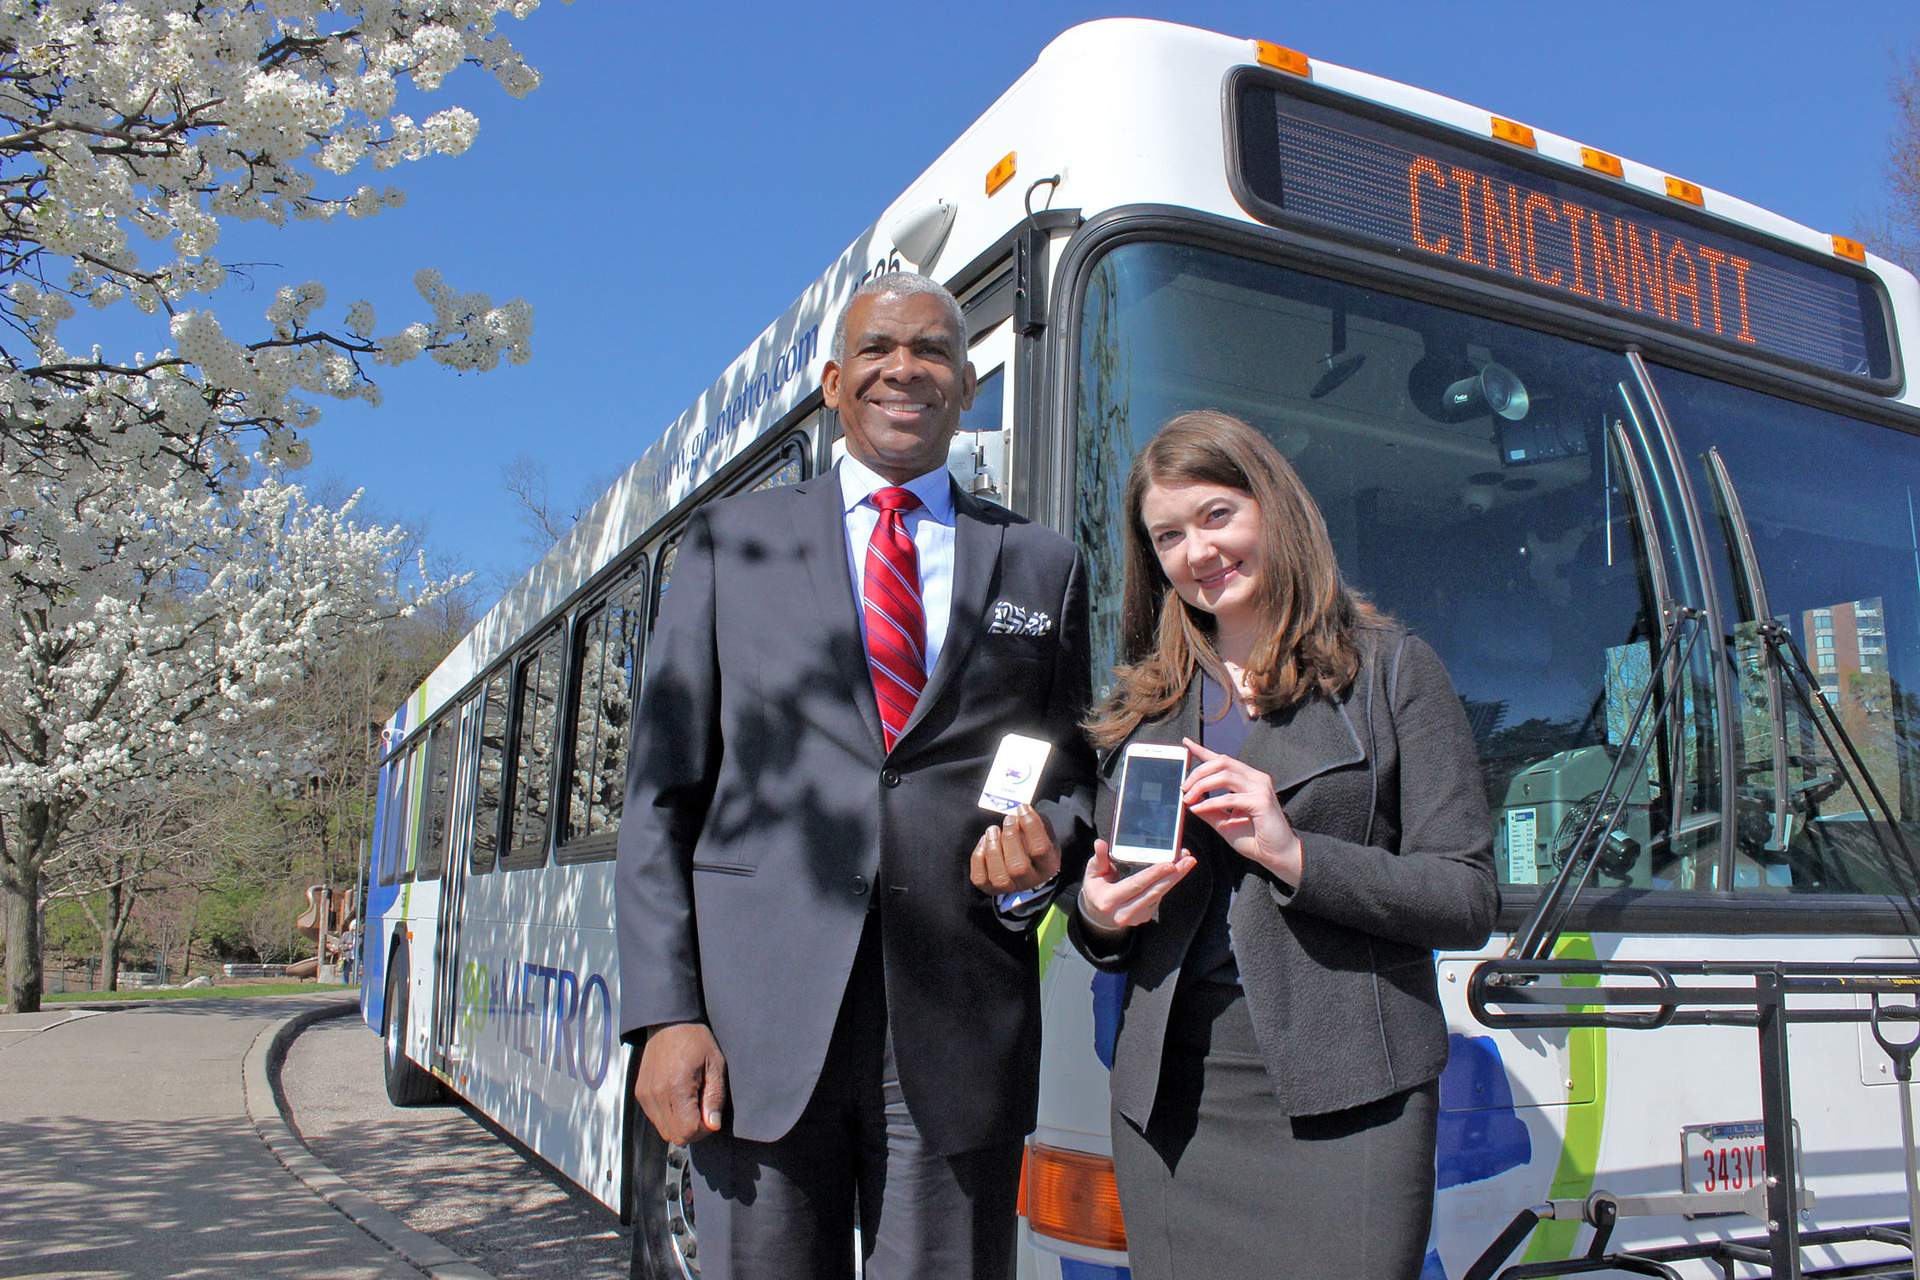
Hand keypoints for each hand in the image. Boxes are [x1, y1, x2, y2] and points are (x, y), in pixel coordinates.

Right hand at [635, 1022, 726, 1143]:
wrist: (669, 1022)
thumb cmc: (696, 1040)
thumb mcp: (715, 1065)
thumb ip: (715, 1097)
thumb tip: (713, 1125)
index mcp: (676, 1087)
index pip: (687, 1131)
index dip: (704, 1130)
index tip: (711, 1115)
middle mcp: (656, 1095)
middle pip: (674, 1136)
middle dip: (693, 1131)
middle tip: (704, 1111)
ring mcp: (645, 1095)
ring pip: (664, 1130)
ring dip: (680, 1125)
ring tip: (691, 1102)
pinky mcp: (640, 1093)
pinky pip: (655, 1118)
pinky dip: (669, 1116)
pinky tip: (679, 1098)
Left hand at [969, 803, 1060, 893]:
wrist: (1028, 864)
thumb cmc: (1034, 844)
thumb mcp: (1045, 833)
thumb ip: (1037, 822)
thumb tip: (1022, 811)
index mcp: (1048, 867)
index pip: (1040, 849)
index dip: (1031, 826)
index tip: (1022, 808)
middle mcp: (1030, 881)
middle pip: (1018, 866)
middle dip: (1010, 838)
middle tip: (1008, 819)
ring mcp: (1009, 888)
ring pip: (998, 876)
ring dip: (993, 848)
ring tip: (993, 830)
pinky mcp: (990, 888)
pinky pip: (980, 878)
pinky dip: (978, 858)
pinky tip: (984, 842)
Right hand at [1077, 840, 1194, 934]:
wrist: (1098, 914)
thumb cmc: (1096, 888)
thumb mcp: (1093, 873)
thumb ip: (1099, 858)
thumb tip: (1100, 843)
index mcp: (1109, 900)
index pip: (1136, 884)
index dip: (1154, 874)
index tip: (1170, 863)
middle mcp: (1124, 912)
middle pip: (1154, 891)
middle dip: (1174, 875)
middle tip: (1189, 860)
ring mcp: (1137, 917)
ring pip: (1160, 894)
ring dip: (1176, 877)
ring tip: (1187, 861)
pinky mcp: (1145, 916)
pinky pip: (1159, 897)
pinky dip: (1168, 882)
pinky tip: (1176, 869)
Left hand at [1181, 738, 1303, 883]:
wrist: (1278, 855)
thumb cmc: (1255, 839)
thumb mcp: (1225, 821)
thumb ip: (1209, 809)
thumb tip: (1189, 800)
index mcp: (1249, 779)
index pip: (1222, 760)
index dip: (1202, 750)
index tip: (1186, 744)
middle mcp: (1256, 779)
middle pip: (1222, 762)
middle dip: (1198, 772)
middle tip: (1183, 787)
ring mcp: (1261, 788)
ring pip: (1224, 775)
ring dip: (1201, 785)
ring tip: (1188, 798)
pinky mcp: (1262, 801)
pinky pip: (1229, 798)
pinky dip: (1210, 802)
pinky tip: (1198, 808)